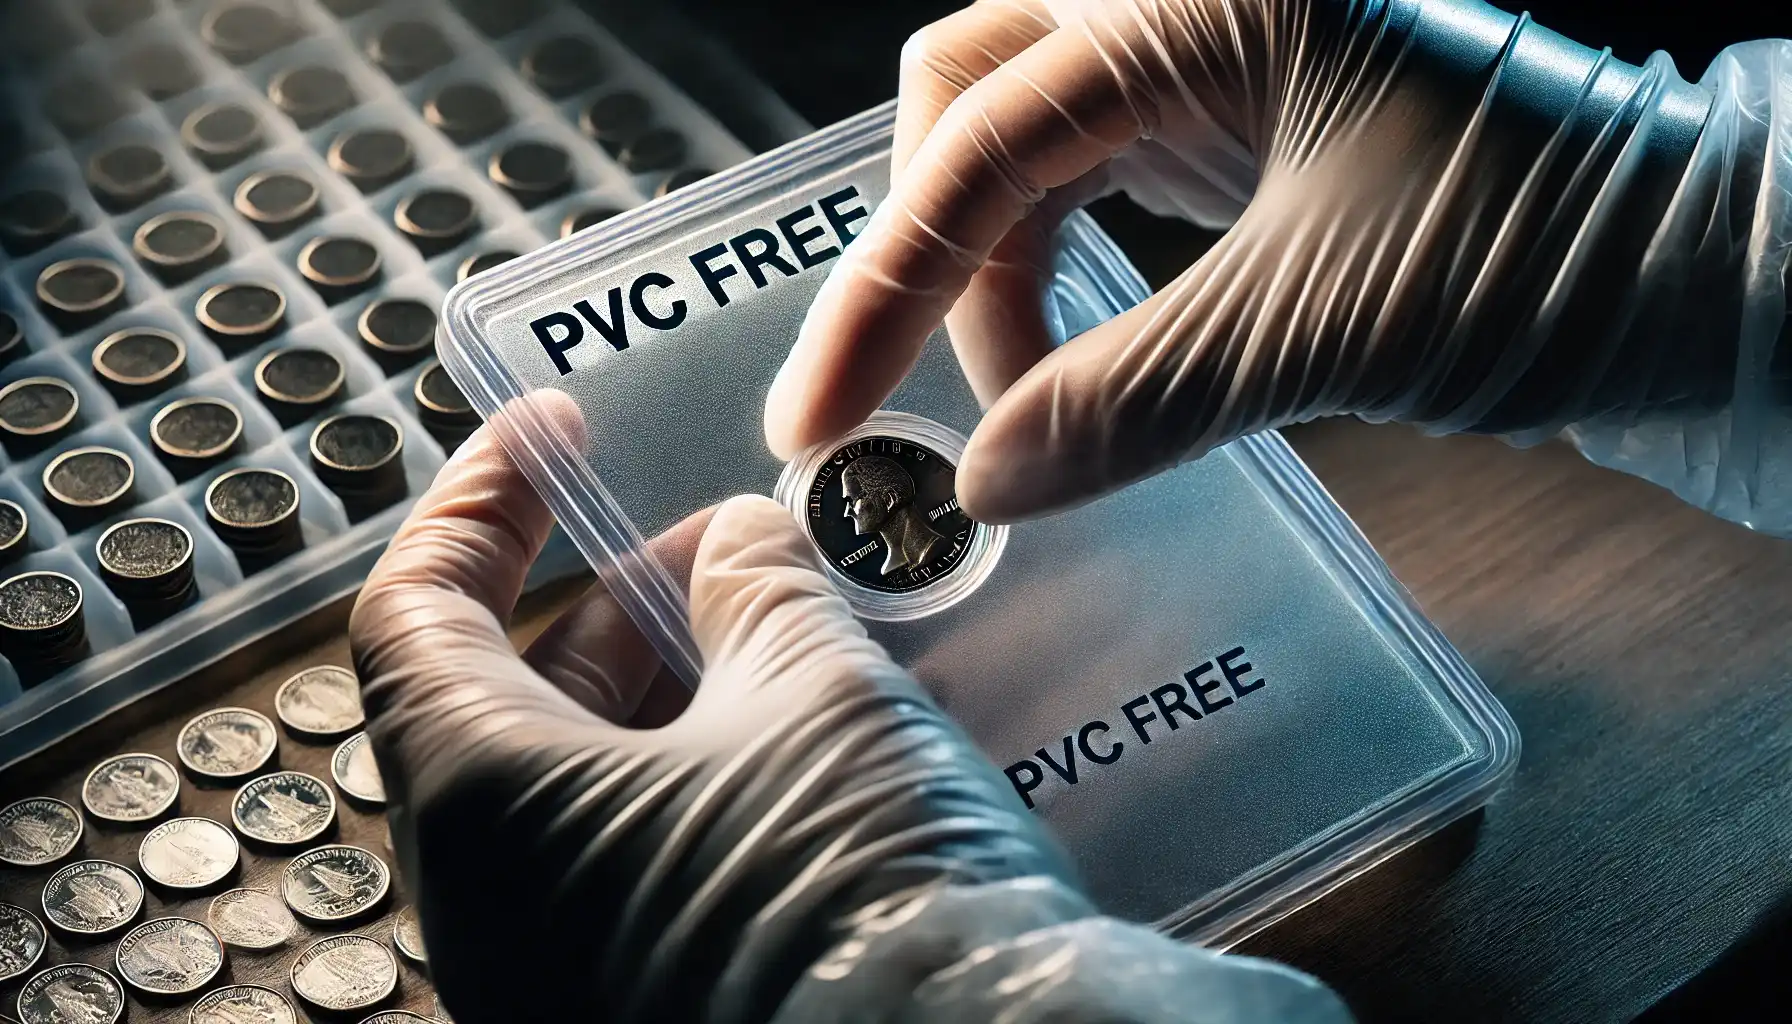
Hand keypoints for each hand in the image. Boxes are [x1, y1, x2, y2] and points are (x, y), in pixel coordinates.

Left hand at [349, 397, 1352, 1022]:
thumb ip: (754, 589)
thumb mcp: (816, 693)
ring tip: (791, 624)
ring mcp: (563, 977)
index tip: (547, 433)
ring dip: (674, 692)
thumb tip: (732, 543)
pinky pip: (640, 868)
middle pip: (508, 705)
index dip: (479, 506)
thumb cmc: (871, 894)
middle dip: (617, 603)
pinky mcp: (644, 1009)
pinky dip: (701, 783)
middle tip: (721, 541)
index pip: (416, 616)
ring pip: (585, 793)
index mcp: (486, 808)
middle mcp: (493, 911)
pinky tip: (811, 739)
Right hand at [767, 0, 1724, 522]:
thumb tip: (985, 486)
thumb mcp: (1321, 328)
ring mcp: (1211, 59)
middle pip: (970, 97)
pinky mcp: (1233, 124)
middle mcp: (1191, 2)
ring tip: (1011, 397)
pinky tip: (1059, 355)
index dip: (888, 288)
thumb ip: (1131, 400)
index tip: (823, 417)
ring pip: (1022, 142)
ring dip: (987, 272)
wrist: (1691, 272)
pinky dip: (1051, 275)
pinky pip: (1089, 183)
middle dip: (926, 251)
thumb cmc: (1548, 252)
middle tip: (900, 399)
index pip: (986, 140)